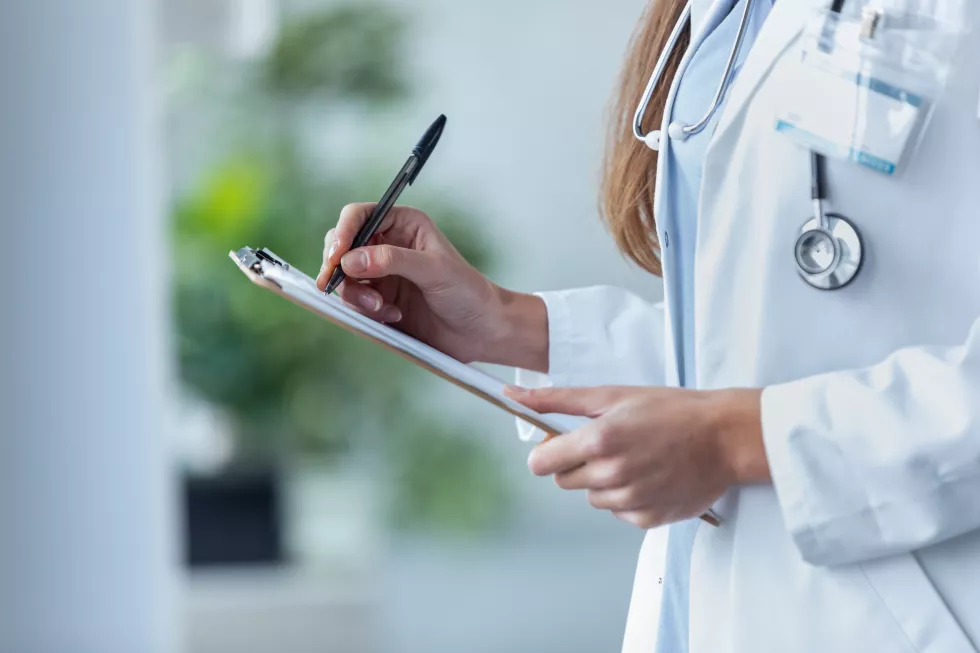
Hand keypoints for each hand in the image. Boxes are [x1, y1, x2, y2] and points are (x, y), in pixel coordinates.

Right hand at [316, 203, 547, 369]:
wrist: (481, 332)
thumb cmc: (468, 293)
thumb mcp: (434, 270)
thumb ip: (392, 260)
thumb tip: (352, 258)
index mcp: (404, 224)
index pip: (359, 216)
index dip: (342, 233)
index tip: (336, 256)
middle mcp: (388, 245)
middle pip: (342, 245)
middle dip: (339, 266)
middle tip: (336, 283)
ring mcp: (382, 274)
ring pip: (344, 277)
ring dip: (355, 294)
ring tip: (381, 308)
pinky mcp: (379, 301)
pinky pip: (355, 302)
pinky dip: (366, 311)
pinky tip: (392, 316)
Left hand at [505, 385, 768, 528]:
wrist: (725, 437)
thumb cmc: (672, 410)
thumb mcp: (612, 395)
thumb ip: (558, 399)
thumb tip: (514, 395)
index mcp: (598, 440)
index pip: (540, 464)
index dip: (548, 452)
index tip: (562, 443)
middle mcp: (611, 474)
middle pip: (564, 480)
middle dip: (578, 463)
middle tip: (610, 443)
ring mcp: (630, 500)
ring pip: (591, 497)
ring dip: (603, 481)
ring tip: (635, 458)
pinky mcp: (647, 519)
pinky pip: (618, 512)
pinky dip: (627, 497)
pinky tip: (649, 476)